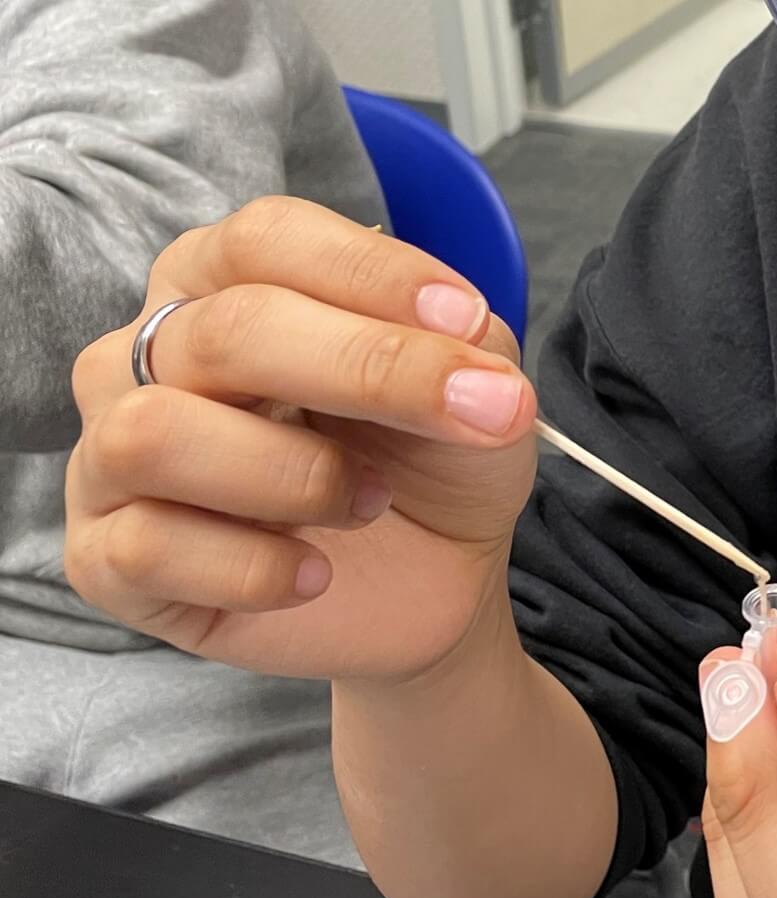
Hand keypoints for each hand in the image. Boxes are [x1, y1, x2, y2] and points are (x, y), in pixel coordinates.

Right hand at [66, 197, 538, 683]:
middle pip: (224, 332)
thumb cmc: (425, 463)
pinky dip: (256, 568)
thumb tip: (462, 334)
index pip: (267, 240)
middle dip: (365, 372)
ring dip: (295, 476)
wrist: (426, 585)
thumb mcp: (472, 389)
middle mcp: (150, 356)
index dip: (371, 275)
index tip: (466, 319)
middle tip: (474, 414)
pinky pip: (147, 550)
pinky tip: (316, 574)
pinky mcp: (110, 562)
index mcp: (225, 283)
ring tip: (368, 502)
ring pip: (154, 437)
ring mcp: (112, 458)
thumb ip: (464, 345)